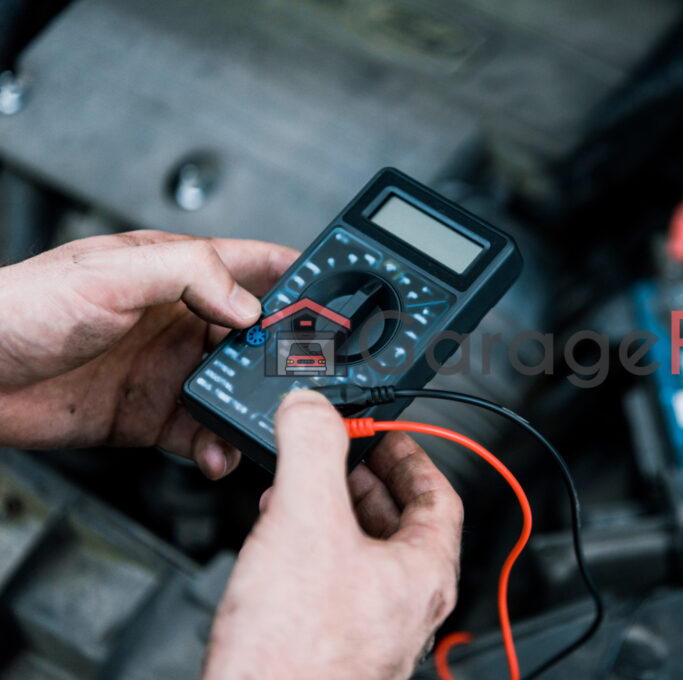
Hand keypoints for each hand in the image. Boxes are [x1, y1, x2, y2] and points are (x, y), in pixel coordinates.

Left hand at [0, 230, 296, 477]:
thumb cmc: (21, 308)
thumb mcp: (111, 274)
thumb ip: (190, 274)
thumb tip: (249, 305)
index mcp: (176, 272)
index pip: (254, 265)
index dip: (297, 275)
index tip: (334, 292)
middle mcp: (180, 320)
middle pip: (257, 335)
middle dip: (286, 354)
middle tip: (306, 375)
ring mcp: (168, 369)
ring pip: (236, 388)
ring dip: (254, 406)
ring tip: (260, 420)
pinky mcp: (151, 415)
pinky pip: (202, 433)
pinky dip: (217, 445)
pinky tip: (216, 451)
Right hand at [205, 390, 463, 679]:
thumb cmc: (298, 653)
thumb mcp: (305, 522)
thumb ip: (312, 450)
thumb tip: (310, 406)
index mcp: (424, 571)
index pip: (440, 495)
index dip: (413, 454)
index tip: (387, 433)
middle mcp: (406, 603)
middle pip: (400, 522)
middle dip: (364, 481)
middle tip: (337, 455)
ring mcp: (371, 628)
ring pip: (363, 552)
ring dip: (333, 512)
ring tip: (297, 491)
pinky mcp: (331, 646)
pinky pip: (332, 582)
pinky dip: (310, 549)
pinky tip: (275, 545)